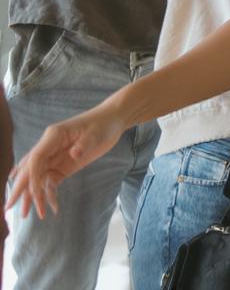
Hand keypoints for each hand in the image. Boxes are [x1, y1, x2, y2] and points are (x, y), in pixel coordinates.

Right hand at [6, 102, 125, 219]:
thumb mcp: (96, 133)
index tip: (33, 194)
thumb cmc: (103, 123)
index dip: (31, 176)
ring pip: (37, 178)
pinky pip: (50, 181)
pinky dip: (48, 194)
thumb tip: (74, 154)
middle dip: (20, 189)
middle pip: (30, 170)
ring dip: (32, 195)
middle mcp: (49, 147)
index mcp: (53, 136)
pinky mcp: (62, 165)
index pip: (35, 158)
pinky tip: (52, 207)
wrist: (112, 121)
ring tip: (28, 214)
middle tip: (10, 208)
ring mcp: (54, 157)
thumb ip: (84, 144)